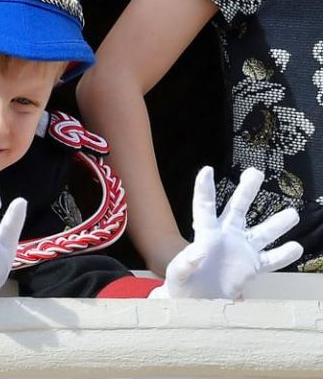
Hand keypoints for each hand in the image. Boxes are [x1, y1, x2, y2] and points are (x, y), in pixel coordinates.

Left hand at [154, 167, 302, 298]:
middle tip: (255, 172)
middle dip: (247, 190)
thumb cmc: (181, 286)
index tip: (206, 170)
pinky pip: (271, 259)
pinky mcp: (252, 267)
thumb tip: (199, 250)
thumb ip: (186, 262)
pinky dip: (284, 255)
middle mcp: (225, 236)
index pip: (204, 206)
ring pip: (262, 232)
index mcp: (204, 234)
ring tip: (293, 214)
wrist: (194, 304)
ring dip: (277, 223)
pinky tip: (296, 247)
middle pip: (238, 208)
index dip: (205, 188)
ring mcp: (241, 250)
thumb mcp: (178, 274)